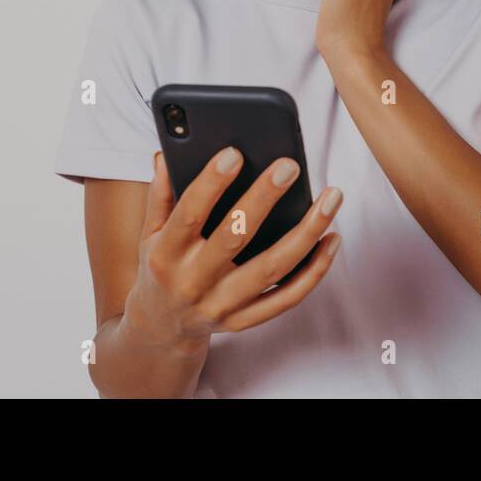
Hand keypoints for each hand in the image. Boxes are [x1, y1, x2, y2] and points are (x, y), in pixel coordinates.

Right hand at [121, 147, 342, 351]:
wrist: (162, 326)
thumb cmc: (161, 267)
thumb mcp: (149, 232)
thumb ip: (159, 194)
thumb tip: (166, 155)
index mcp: (166, 255)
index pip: (189, 215)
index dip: (211, 184)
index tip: (234, 153)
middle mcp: (194, 282)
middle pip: (235, 237)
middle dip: (263, 199)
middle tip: (288, 166)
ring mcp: (222, 305)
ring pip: (272, 269)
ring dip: (306, 232)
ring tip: (331, 199)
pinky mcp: (245, 320)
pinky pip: (287, 297)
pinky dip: (314, 270)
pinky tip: (331, 239)